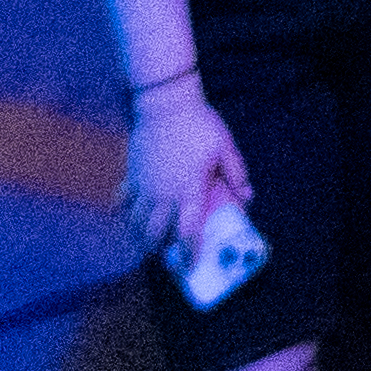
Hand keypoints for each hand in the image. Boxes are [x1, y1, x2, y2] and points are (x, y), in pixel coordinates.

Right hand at [121, 87, 249, 259]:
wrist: (165, 104)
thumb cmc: (199, 126)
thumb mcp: (225, 148)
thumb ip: (237, 174)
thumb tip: (248, 198)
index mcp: (188, 190)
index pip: (188, 230)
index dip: (190, 252)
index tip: (190, 266)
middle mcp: (162, 195)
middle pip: (155, 234)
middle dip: (160, 250)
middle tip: (168, 255)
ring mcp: (142, 186)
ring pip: (135, 223)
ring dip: (141, 236)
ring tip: (149, 242)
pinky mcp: (130, 175)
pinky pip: (122, 202)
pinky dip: (125, 213)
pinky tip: (129, 216)